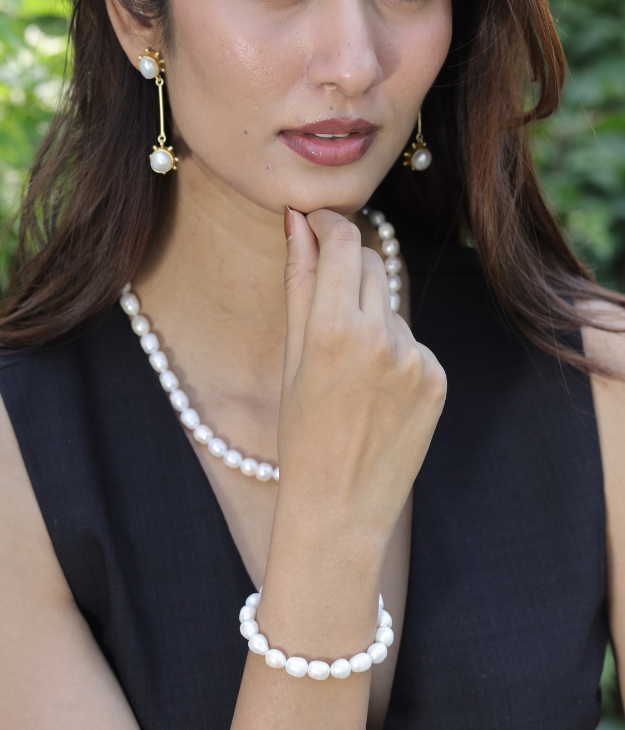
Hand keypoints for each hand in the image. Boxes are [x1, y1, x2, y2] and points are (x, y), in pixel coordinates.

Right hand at [277, 208, 445, 546]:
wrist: (340, 506)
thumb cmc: (301, 435)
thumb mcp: (292, 358)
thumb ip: (299, 283)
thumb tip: (297, 223)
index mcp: (333, 330)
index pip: (344, 242)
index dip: (330, 223)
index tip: (320, 223)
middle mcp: (381, 337)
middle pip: (373, 261)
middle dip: (349, 263)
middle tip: (327, 294)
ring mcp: (416, 358)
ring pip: (392, 304)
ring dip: (372, 314)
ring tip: (350, 369)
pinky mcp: (437, 378)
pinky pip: (413, 341)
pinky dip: (395, 350)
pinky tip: (377, 391)